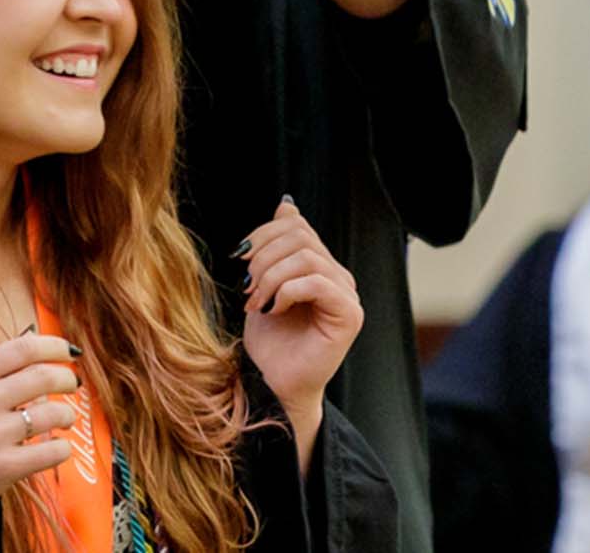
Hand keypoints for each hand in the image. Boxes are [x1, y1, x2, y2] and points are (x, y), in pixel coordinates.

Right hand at [0, 333, 81, 511]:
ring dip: (67, 414)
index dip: (55, 347)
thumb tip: (38, 348)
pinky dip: (62, 447)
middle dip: (67, 379)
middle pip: (45, 377)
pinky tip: (56, 447)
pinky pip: (52, 452)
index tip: (69, 353)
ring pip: (53, 414)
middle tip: (72, 385)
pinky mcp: (2, 468)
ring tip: (64, 419)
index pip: (24, 348)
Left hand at [237, 198, 362, 449]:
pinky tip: (274, 309)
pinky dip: (287, 291)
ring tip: (255, 302)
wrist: (274, 383)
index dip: (264, 233)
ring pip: (307, 257)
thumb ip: (277, 248)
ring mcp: (347, 295)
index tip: (240, 258)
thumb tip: (286, 206)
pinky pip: (318, 283)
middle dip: (263, 256)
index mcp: (320, 266)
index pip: (297, 226)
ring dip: (270, 277)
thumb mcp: (264, 284)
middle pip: (301, 236)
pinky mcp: (349, 316)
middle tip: (246, 287)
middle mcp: (338, 276)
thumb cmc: (270, 341)